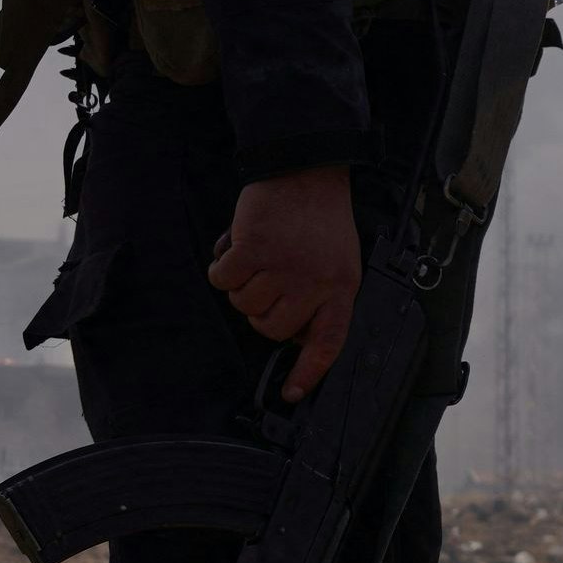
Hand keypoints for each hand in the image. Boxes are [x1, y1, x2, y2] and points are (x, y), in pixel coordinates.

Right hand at [207, 167, 360, 400]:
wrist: (305, 170)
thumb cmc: (318, 218)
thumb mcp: (338, 261)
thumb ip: (320, 297)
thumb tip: (293, 334)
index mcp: (340, 287)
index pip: (327, 342)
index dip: (308, 371)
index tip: (292, 392)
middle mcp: (314, 282)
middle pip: (271, 328)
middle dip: (261, 310)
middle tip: (267, 281)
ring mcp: (283, 268)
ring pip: (244, 305)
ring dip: (242, 285)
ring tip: (257, 256)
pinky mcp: (253, 250)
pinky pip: (223, 280)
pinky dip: (222, 266)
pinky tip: (236, 248)